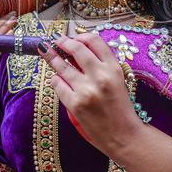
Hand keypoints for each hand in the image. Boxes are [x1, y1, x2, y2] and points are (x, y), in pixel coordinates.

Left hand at [38, 33, 143, 157]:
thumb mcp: (117, 80)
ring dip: (53, 58)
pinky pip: (58, 84)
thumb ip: (102, 65)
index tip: (74, 37)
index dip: (81, 36)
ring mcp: (86, 90)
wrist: (123, 136)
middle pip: (76, 49)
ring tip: (47, 53)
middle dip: (63, 42)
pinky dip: (55, 80)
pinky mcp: (75, 104)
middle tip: (57, 41)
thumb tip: (78, 49)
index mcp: (114, 68)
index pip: (95, 41)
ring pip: (62, 66)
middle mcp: (100, 76)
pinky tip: (57, 79)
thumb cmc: (120, 108)